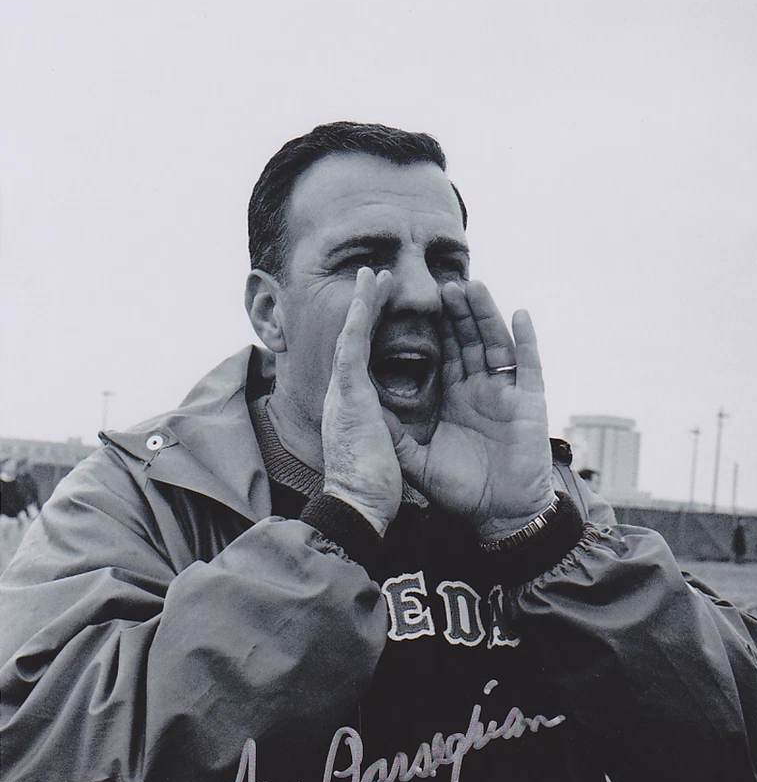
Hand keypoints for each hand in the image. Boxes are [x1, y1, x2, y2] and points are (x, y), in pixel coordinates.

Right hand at [321, 268, 402, 535]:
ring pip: (351, 335)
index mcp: (352, 409)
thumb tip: (389, 431)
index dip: (369, 333)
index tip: (379, 312)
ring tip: (374, 274)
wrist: (357, 507)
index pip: (361, 362)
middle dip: (365, 309)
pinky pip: (355, 344)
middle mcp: (342, 395)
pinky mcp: (349, 393)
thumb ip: (382, 434)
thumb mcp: (379, 453)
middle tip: (375, 279)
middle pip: (353, 341)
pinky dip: (361, 315)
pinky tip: (370, 289)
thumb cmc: (370, 489)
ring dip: (363, 302)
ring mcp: (342, 392)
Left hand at [385, 281, 553, 540]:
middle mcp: (481, 389)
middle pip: (468, 340)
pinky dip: (527, 339)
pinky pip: (529, 365)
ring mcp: (506, 393)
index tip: (417, 303)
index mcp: (455, 397)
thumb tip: (364, 411)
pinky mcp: (529, 403)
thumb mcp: (417, 460)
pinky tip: (519, 314)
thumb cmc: (461, 492)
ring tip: (470, 287)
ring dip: (484, 315)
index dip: (433, 328)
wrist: (498, 518)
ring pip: (495, 343)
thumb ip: (394, 434)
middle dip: (457, 312)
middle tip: (442, 284)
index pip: (444, 353)